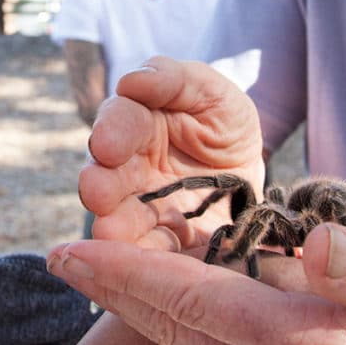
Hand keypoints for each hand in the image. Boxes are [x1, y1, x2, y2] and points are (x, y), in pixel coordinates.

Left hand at [47, 220, 345, 344]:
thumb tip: (313, 249)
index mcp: (294, 342)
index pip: (183, 299)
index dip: (121, 274)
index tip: (69, 253)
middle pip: (167, 323)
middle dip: (110, 289)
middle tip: (62, 259)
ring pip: (182, 338)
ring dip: (135, 304)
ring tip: (97, 274)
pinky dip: (174, 319)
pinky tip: (163, 301)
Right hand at [81, 57, 264, 250]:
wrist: (249, 174)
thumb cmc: (225, 123)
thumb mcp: (213, 93)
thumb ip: (175, 79)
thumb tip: (131, 81)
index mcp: (136, 123)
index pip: (118, 121)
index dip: (110, 130)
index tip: (106, 144)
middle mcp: (128, 167)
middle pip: (106, 174)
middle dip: (98, 183)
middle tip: (96, 192)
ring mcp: (141, 208)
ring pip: (117, 217)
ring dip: (110, 225)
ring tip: (108, 233)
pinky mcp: (160, 242)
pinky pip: (148, 253)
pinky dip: (140, 259)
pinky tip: (140, 265)